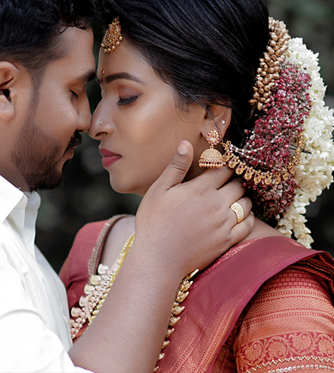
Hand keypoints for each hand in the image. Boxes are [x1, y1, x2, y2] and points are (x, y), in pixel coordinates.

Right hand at [134, 140, 253, 277]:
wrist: (158, 259)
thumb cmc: (154, 222)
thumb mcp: (159, 190)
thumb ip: (176, 166)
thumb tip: (186, 143)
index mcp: (200, 189)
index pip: (224, 169)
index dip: (225, 164)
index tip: (221, 164)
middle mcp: (216, 204)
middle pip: (238, 185)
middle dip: (234, 180)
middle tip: (227, 181)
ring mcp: (224, 224)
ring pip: (246, 204)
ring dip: (242, 198)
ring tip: (232, 197)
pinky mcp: (227, 241)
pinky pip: (248, 225)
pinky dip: (248, 217)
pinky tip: (239, 216)